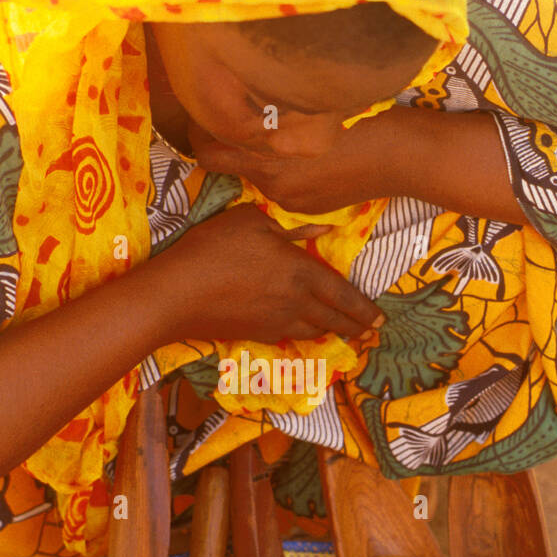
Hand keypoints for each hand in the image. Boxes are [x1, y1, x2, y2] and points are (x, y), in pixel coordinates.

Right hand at [156, 203, 383, 342]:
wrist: (176, 295)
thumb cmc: (211, 249)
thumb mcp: (249, 222)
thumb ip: (289, 228)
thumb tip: (320, 231)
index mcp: (300, 271)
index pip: (343, 293)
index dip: (364, 307)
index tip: (380, 318)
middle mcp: (295, 302)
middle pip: (335, 318)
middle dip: (356, 326)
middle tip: (372, 333)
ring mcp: (276, 322)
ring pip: (315, 330)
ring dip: (333, 332)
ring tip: (346, 333)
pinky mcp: (257, 334)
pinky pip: (291, 335)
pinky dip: (305, 334)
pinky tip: (306, 332)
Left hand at [187, 109, 399, 214]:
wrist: (402, 155)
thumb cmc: (359, 116)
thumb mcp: (307, 104)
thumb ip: (268, 112)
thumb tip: (239, 107)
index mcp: (265, 153)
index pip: (208, 151)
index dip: (200, 132)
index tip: (203, 114)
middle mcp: (270, 181)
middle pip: (227, 163)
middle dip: (226, 144)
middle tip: (230, 119)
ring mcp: (288, 198)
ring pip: (258, 174)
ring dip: (259, 158)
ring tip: (281, 131)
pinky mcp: (306, 207)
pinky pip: (281, 188)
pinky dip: (284, 173)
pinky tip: (309, 156)